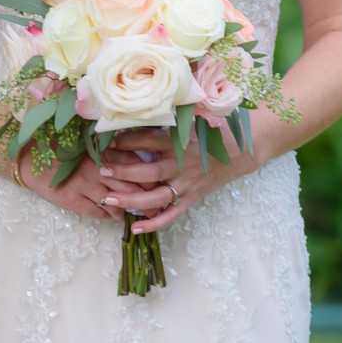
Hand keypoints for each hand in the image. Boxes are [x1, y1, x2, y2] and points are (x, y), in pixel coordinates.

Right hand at [17, 146, 147, 221]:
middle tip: (155, 210)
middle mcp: (97, 167)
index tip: (159, 186)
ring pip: (117, 204)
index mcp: (103, 150)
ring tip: (131, 213)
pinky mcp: (71, 199)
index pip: (137, 166)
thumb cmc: (62, 146)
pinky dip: (108, 215)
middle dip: (147, 202)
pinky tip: (109, 213)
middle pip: (131, 189)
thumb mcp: (88, 142)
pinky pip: (98, 212)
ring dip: (126, 210)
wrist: (30, 157)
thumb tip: (139, 158)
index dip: (151, 179)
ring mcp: (84, 184)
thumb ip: (112, 149)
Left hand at [96, 126, 258, 232]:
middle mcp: (182, 164)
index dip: (126, 140)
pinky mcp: (192, 198)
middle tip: (102, 170)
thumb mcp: (189, 120)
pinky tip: (135, 228)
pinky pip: (171, 214)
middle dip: (123, 172)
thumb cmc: (210, 133)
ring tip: (108, 199)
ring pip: (156, 197)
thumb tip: (136, 114)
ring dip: (131, 200)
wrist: (239, 151)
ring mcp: (187, 184)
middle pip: (149, 172)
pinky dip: (154, 223)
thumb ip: (165, 120)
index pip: (148, 140)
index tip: (107, 141)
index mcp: (180, 141)